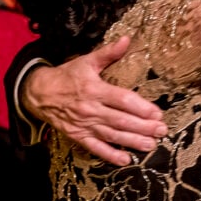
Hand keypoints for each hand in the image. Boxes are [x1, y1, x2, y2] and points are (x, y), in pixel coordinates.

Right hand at [24, 36, 166, 164]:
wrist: (39, 93)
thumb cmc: (67, 76)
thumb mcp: (87, 61)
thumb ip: (108, 53)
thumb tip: (126, 40)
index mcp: (94, 89)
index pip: (122, 100)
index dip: (141, 107)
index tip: (157, 113)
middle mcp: (91, 109)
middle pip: (121, 120)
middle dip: (143, 127)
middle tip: (162, 130)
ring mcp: (84, 125)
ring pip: (112, 135)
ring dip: (133, 141)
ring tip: (151, 145)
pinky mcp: (78, 136)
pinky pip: (96, 148)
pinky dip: (110, 155)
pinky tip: (125, 160)